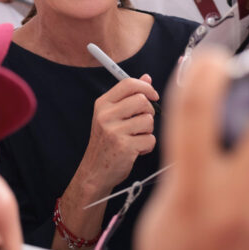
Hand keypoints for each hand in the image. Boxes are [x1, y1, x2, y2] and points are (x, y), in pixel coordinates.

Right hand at [78, 76, 158, 192]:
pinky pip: (150, 139)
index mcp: (102, 104)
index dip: (146, 87)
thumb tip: (147, 78)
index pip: (128, 84)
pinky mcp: (124, 147)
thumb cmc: (106, 142)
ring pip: (148, 120)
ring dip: (148, 131)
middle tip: (142, 123)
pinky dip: (147, 146)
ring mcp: (114, 131)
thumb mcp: (112, 116)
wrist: (96, 171)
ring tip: (136, 138)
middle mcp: (106, 116)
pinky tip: (136, 150)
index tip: (153, 95)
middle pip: (142, 100)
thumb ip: (129, 96)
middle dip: (148, 112)